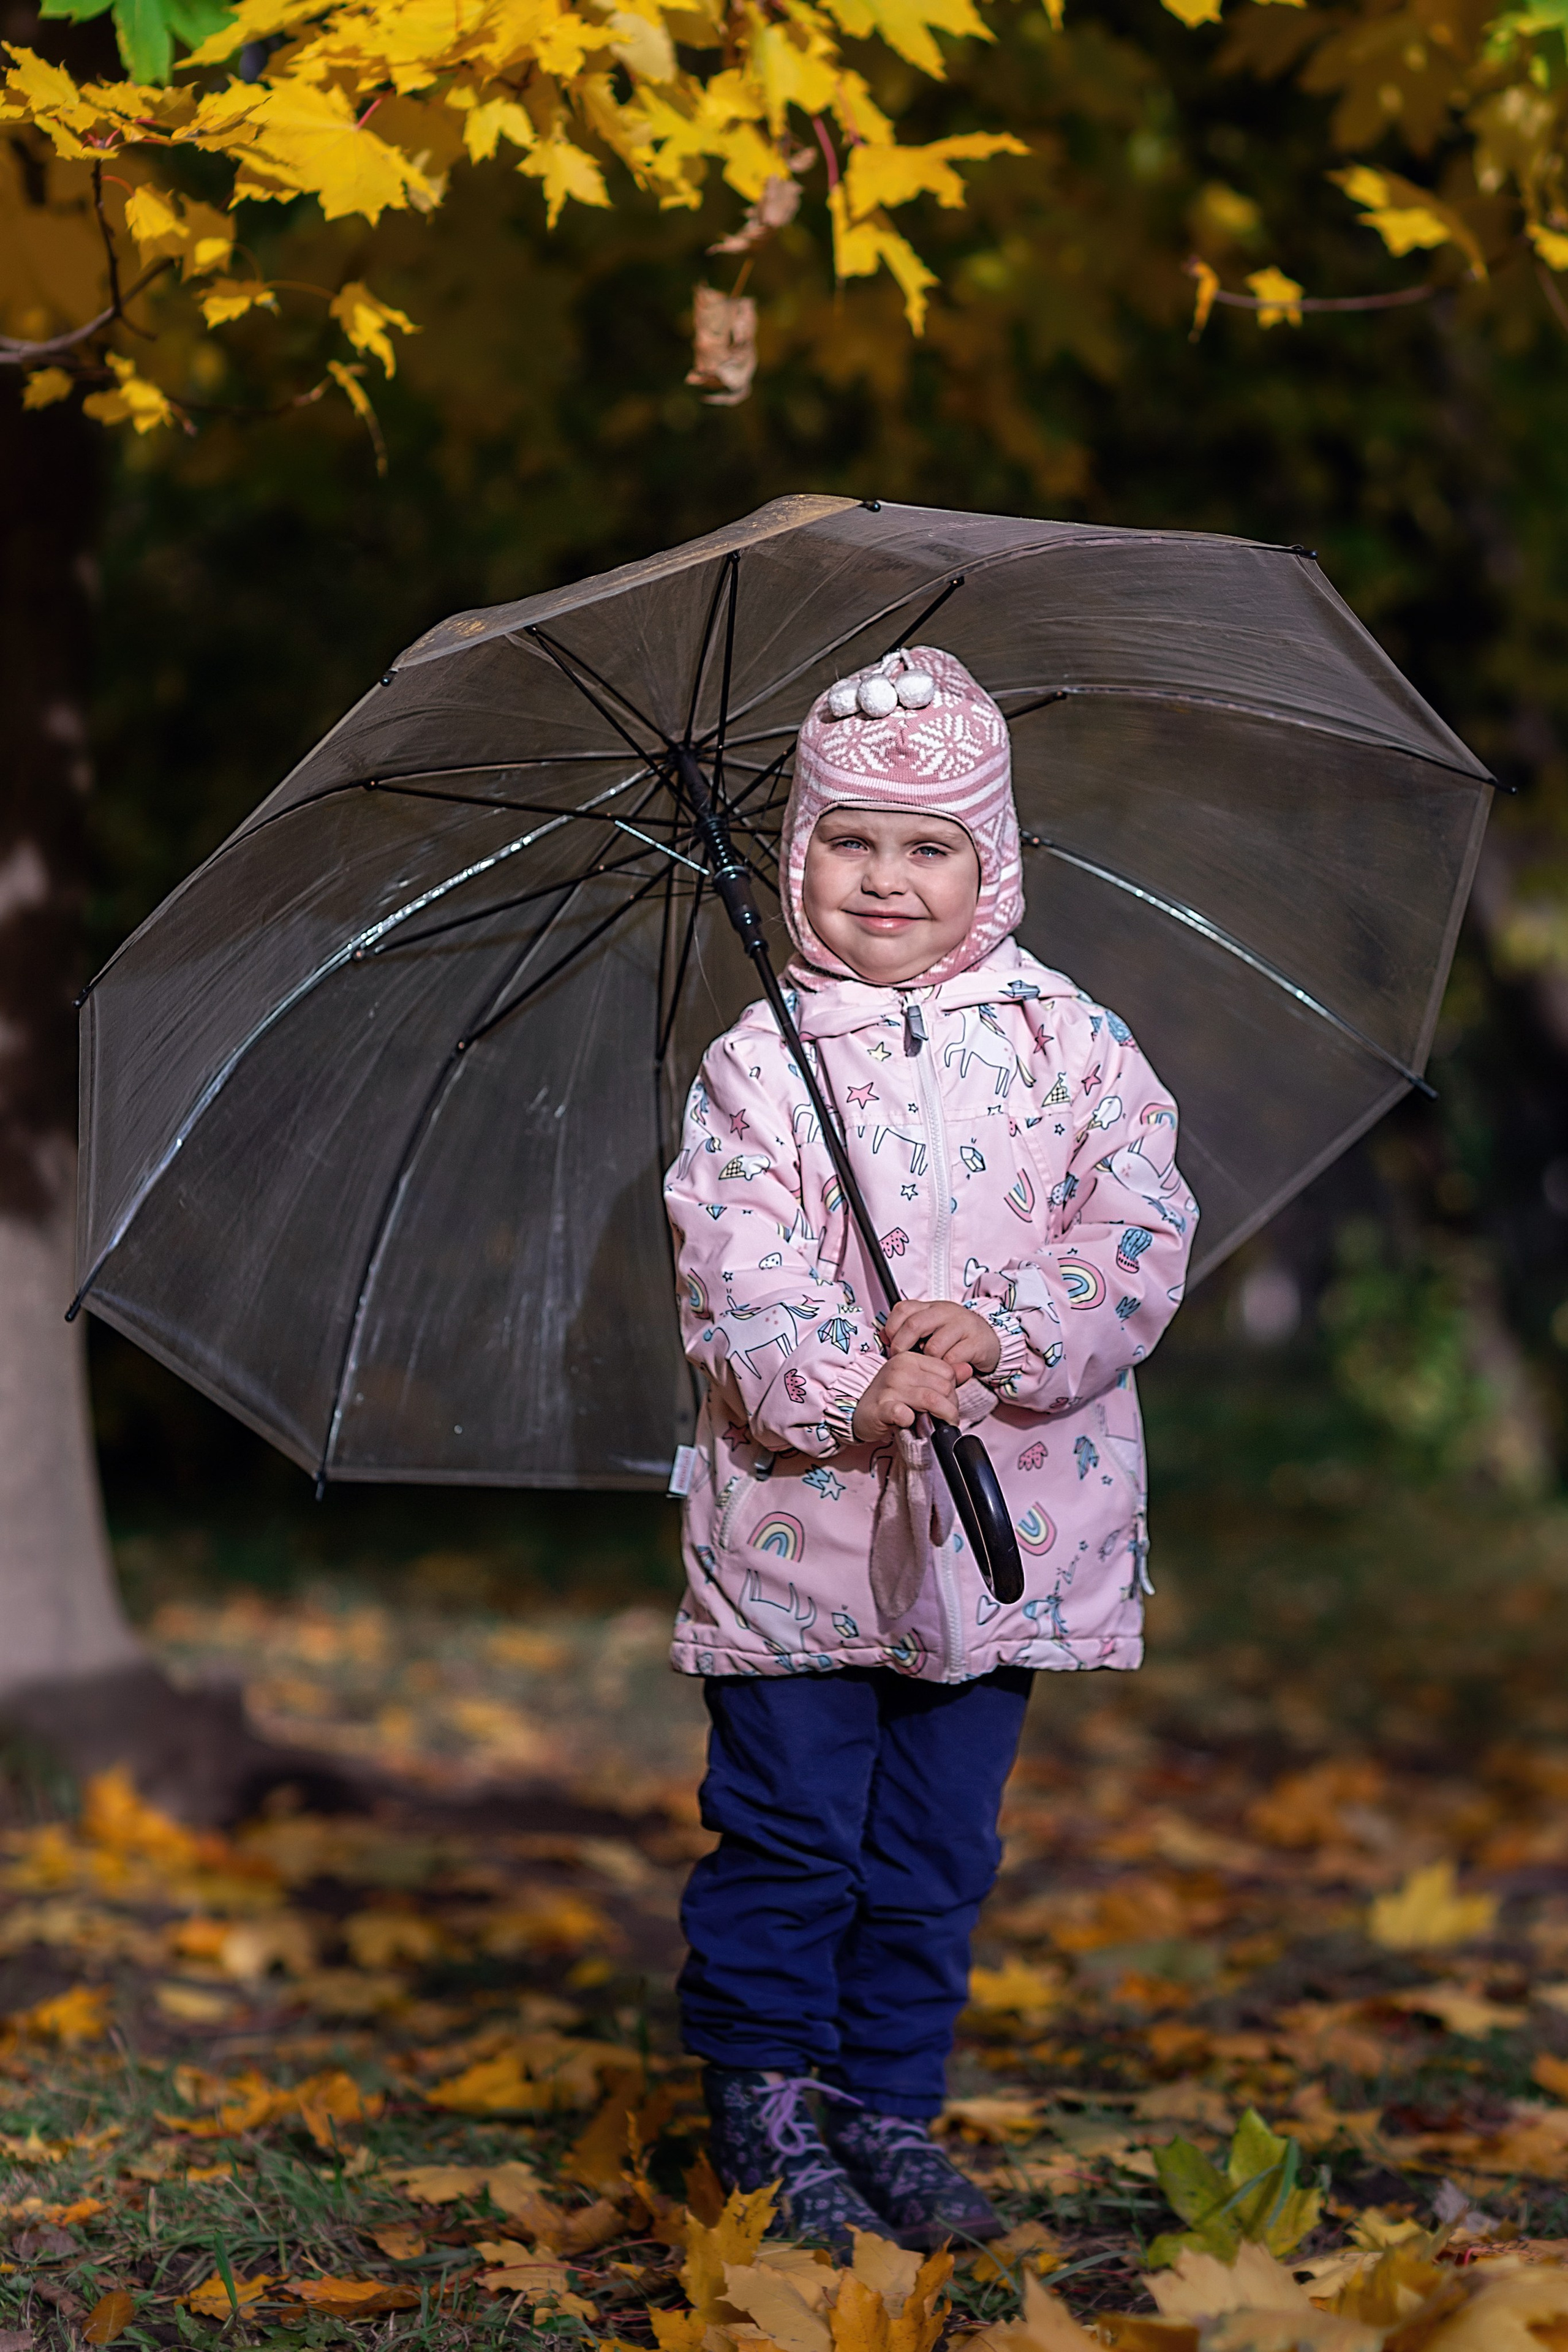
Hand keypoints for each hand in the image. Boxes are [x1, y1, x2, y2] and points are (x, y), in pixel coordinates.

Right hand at [852, 1352, 960, 1444]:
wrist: (857, 1411)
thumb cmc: (890, 1397)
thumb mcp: (916, 1382)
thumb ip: (943, 1375)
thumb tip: (968, 1368)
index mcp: (909, 1358)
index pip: (947, 1371)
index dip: (953, 1390)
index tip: (948, 1403)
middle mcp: (899, 1369)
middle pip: (943, 1386)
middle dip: (951, 1405)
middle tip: (946, 1417)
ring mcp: (888, 1388)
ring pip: (931, 1400)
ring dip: (942, 1416)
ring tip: (940, 1425)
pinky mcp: (880, 1408)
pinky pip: (903, 1413)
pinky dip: (912, 1420)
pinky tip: (911, 1422)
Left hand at [881, 1298, 1000, 1381]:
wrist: (989, 1339)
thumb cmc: (954, 1337)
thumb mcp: (931, 1328)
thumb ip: (909, 1331)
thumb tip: (884, 1338)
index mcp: (931, 1306)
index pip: (903, 1309)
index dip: (891, 1328)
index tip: (891, 1345)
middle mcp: (946, 1311)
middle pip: (914, 1324)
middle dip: (902, 1346)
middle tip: (902, 1359)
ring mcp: (962, 1325)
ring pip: (933, 1346)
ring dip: (927, 1362)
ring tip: (929, 1366)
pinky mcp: (975, 1342)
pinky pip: (952, 1359)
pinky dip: (945, 1369)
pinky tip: (946, 1370)